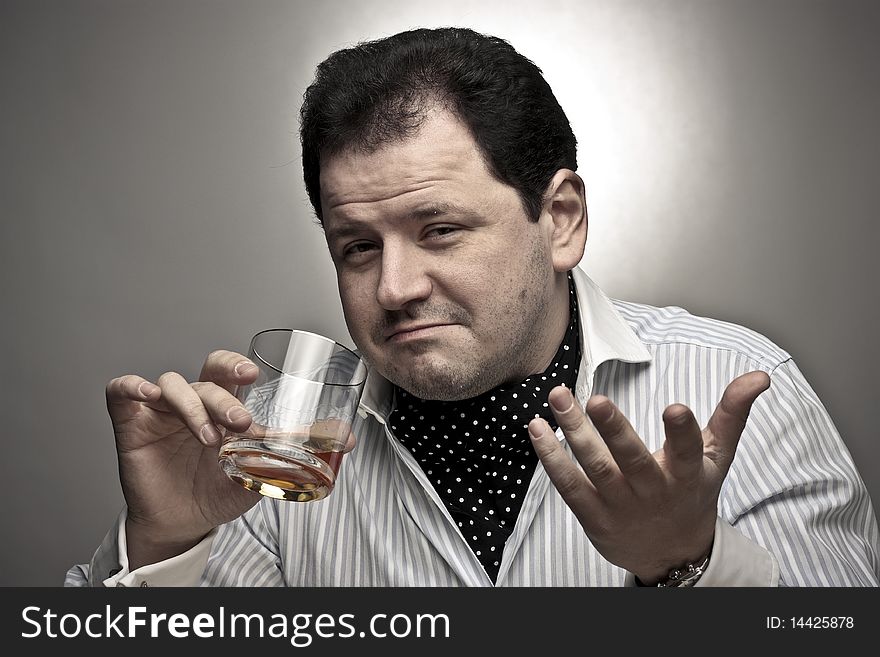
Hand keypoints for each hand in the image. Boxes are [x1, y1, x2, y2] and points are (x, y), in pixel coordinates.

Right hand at [106, 350, 356, 570]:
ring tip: (209, 438)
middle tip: (240, 422)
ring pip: (173, 384)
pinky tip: (147, 395)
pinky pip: (122, 392)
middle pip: (205, 374)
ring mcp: (161, 409)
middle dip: (223, 393)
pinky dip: (132, 386)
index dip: (237, 366)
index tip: (253, 376)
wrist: (187, 522)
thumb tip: (347, 438)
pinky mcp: (132, 423)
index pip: (228, 370)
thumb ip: (298, 449)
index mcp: (223, 403)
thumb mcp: (263, 468)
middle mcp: (194, 400)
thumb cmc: (221, 488)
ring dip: (193, 406)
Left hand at [528, 371, 770, 583]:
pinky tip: (537, 429)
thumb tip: (760, 376)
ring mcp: (620, 505)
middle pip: (631, 459)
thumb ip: (732, 414)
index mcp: (686, 474)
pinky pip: (569, 486)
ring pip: (594, 467)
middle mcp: (652, 491)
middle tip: (596, 399)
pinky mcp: (593, 516)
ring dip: (573, 432)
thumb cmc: (692, 493)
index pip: (687, 451)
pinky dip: (551, 458)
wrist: (672, 553)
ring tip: (558, 398)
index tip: (675, 407)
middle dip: (613, 429)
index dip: (682, 431)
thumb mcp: (717, 456)